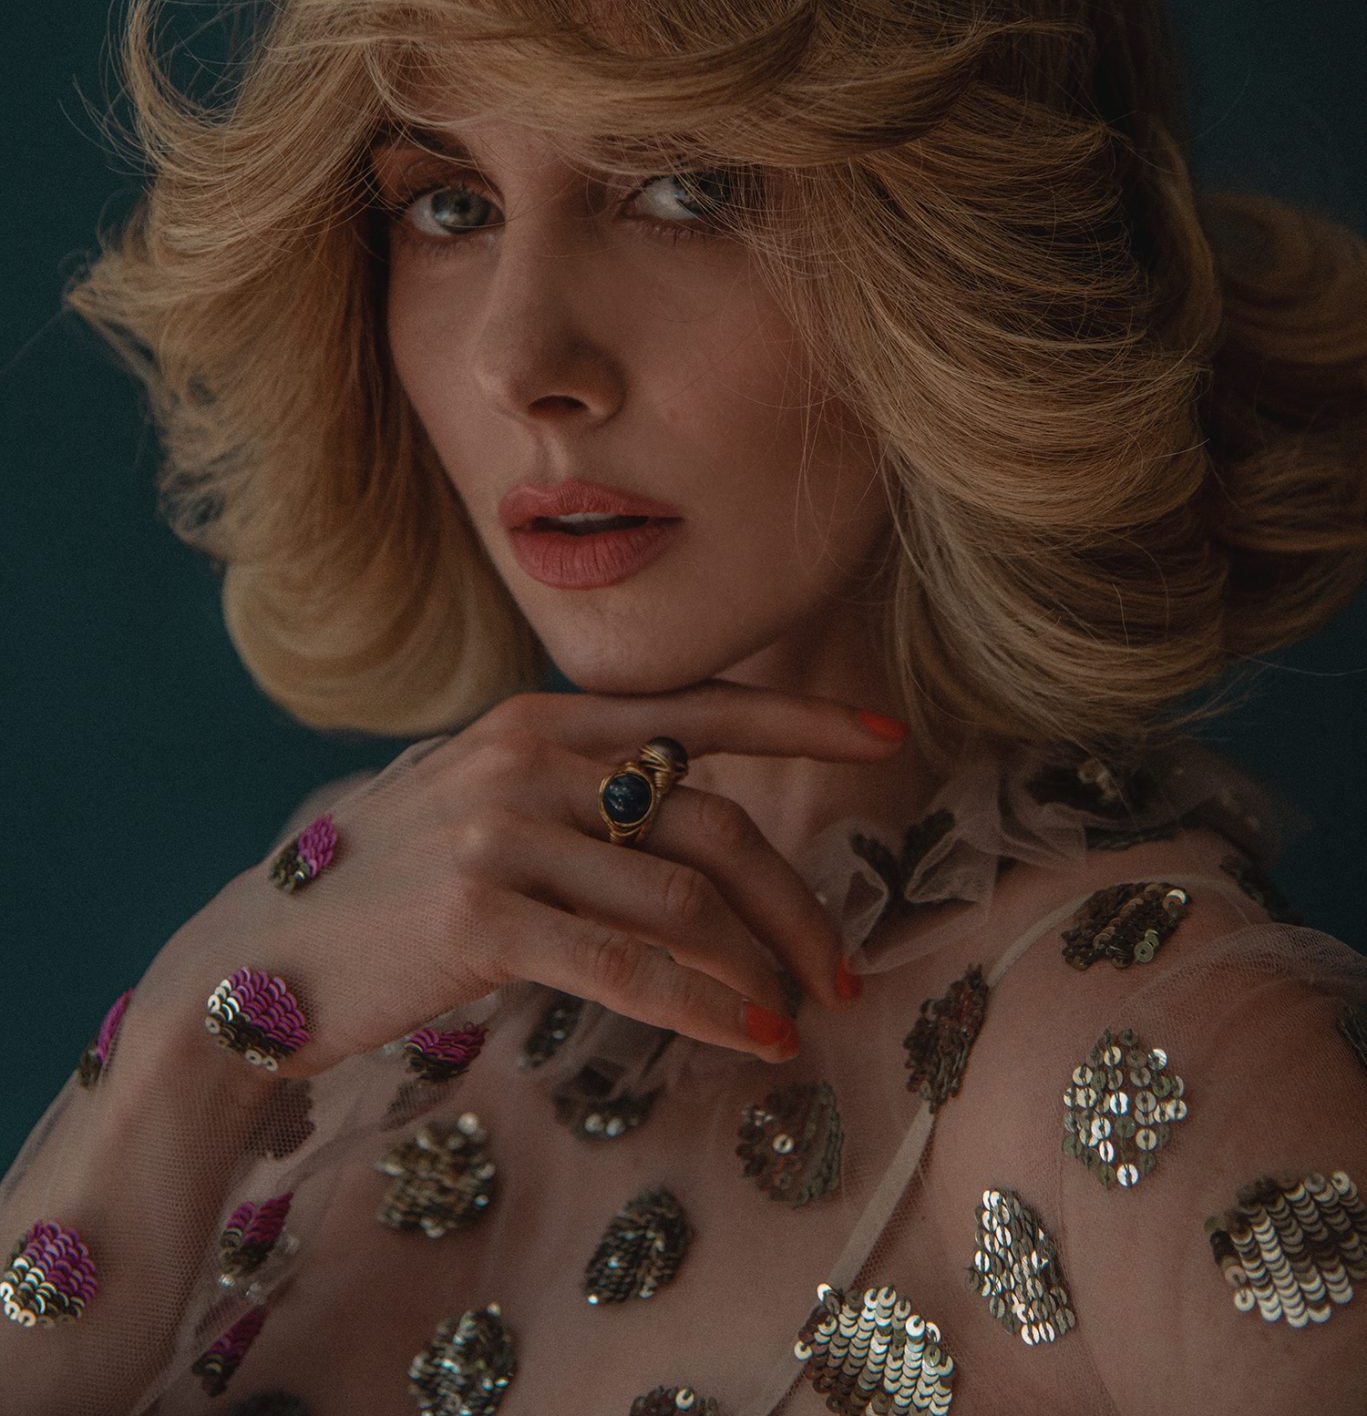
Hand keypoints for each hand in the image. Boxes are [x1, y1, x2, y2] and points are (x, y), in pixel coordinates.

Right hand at [141, 679, 905, 1075]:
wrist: (256, 956)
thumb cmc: (379, 884)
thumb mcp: (473, 797)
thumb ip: (569, 785)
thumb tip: (682, 809)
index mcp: (539, 722)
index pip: (697, 709)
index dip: (796, 722)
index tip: (880, 735)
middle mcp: (529, 761)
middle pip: (713, 822)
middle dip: (796, 901)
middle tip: (838, 968)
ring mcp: (504, 836)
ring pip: (685, 902)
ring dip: (761, 969)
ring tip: (796, 1017)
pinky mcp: (483, 918)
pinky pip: (632, 967)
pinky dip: (709, 1006)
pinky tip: (752, 1038)